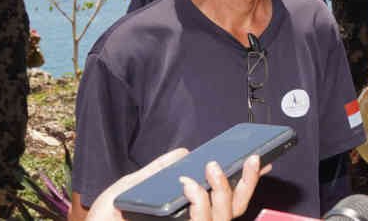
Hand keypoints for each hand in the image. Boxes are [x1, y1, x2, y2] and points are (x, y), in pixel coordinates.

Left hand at [85, 148, 268, 220]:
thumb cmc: (106, 219)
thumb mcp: (130, 188)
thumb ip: (157, 170)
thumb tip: (184, 153)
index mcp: (185, 216)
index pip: (225, 202)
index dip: (247, 182)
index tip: (262, 158)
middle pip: (233, 210)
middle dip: (246, 183)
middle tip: (248, 158)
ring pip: (221, 217)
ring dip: (220, 188)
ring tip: (210, 165)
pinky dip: (198, 200)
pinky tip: (187, 183)